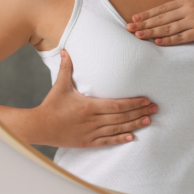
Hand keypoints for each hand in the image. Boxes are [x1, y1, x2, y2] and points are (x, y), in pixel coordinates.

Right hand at [35, 50, 157, 147]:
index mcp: (88, 106)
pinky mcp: (86, 142)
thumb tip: (65, 50)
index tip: (146, 100)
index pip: (117, 105)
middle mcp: (92, 120)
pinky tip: (132, 137)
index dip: (133, 103)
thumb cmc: (51, 105)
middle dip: (139, 112)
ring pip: (117, 129)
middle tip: (155, 109)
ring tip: (148, 120)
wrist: (38, 127)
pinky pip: (107, 141)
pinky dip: (120, 139)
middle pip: (121, 117)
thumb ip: (66, 68)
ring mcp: (90, 133)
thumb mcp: (60, 86)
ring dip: (134, 125)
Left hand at [126, 0, 193, 46]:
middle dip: (144, 23)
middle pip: (162, 18)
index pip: (163, 7)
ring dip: (152, 32)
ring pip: (168, 28)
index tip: (135, 17)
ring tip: (138, 35)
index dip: (148, 13)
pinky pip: (182, 37)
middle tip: (129, 28)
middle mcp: (189, 10)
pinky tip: (157, 42)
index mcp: (188, 1)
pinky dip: (169, 40)